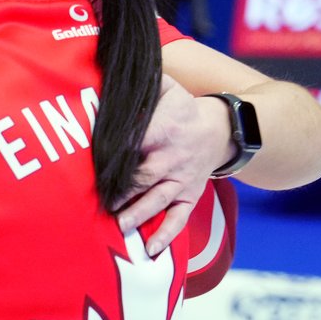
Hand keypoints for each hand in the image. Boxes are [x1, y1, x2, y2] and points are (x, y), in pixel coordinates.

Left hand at [116, 75, 226, 255]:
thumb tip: (111, 69)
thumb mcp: (167, 88)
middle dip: (124, 189)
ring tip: (120, 226)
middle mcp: (172, 158)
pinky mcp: (189, 197)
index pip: (139, 140)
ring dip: (139, 214)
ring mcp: (181, 180)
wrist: (223, 130)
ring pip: (159, 200)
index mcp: (164, 131)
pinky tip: (151, 250)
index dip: (120, 149)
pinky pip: (179, 219)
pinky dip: (167, 235)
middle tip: (101, 201)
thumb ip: (145, 81)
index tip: (97, 160)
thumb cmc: (182, 108)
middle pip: (146, 176)